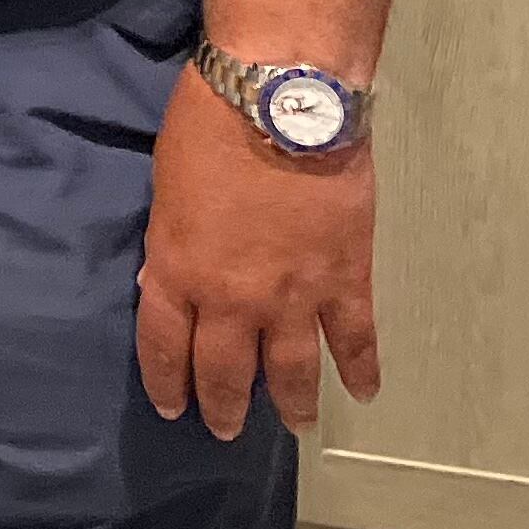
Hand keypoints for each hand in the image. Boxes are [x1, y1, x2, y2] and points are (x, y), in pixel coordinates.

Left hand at [136, 60, 380, 439]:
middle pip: (224, 370)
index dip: (167, 381)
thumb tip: (171, 277)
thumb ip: (172, 244)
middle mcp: (233, 299)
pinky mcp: (346, 280)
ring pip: (292, 371)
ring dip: (292, 403)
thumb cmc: (208, 126)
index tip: (172, 406)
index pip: (164, 345)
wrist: (281, 100)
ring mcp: (294, 296)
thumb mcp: (165, 188)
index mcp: (180, 271)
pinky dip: (361, 370)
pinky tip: (364, 392)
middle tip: (225, 428)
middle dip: (223, 406)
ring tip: (295, 424)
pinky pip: (355, 340)